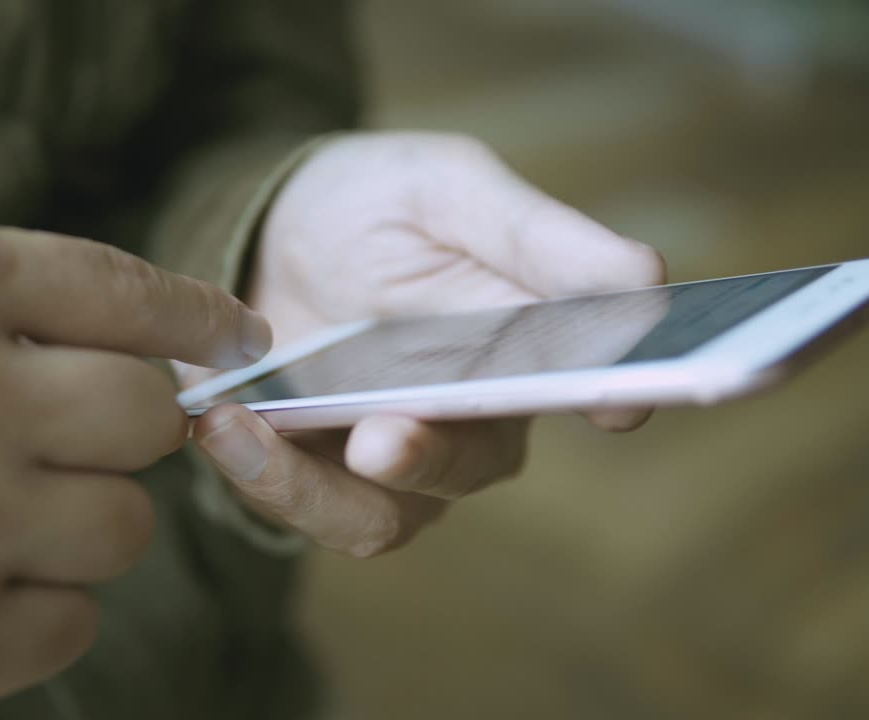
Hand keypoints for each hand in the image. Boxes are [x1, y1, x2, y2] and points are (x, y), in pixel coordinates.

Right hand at [0, 211, 270, 719]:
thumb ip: (15, 300)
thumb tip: (187, 337)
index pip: (128, 294)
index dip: (198, 321)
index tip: (239, 341)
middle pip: (151, 416)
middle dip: (112, 433)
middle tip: (36, 445)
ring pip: (127, 525)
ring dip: (72, 526)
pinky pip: (76, 621)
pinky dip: (29, 610)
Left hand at [195, 132, 664, 556]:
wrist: (271, 230)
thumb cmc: (376, 204)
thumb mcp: (447, 189)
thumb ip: (533, 236)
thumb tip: (646, 278)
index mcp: (532, 343)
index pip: (596, 385)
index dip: (616, 398)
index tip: (619, 403)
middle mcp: (478, 418)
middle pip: (478, 462)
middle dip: (431, 455)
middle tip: (382, 438)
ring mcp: (401, 459)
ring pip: (388, 513)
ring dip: (316, 485)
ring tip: (244, 426)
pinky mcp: (328, 478)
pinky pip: (312, 508)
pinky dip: (266, 477)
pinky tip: (222, 423)